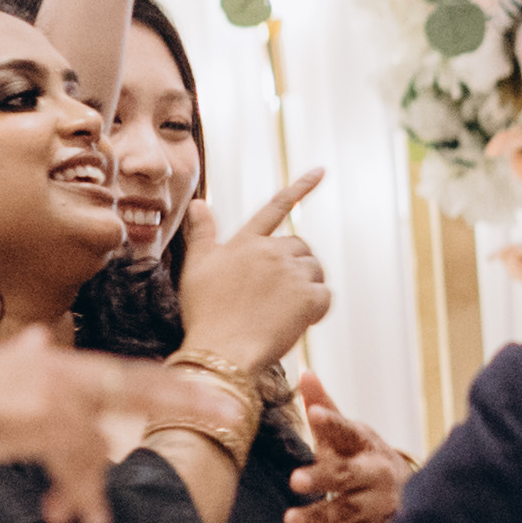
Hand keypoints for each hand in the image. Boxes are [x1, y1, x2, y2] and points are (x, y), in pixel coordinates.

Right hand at [0, 333, 203, 522]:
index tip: (208, 387)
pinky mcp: (25, 425)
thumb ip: (21, 359)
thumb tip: (41, 341)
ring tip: (93, 522)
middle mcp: (52, 373)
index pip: (120, 369)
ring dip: (91, 489)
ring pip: (92, 445)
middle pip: (131, 384)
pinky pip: (65, 465)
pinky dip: (70, 495)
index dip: (167, 379)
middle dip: (181, 398)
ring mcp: (42, 397)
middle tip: (224, 413)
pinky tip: (67, 519)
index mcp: (48, 364)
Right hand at [173, 167, 332, 370]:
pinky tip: (297, 322)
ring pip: (315, 270)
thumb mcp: (196, 268)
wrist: (220, 351)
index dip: (300, 188)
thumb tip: (199, 203)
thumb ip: (202, 233)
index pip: (276, 207)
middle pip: (300, 247)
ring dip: (307, 286)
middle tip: (280, 294)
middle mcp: (270, 251)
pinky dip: (316, 310)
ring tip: (284, 310)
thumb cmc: (204, 313)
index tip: (321, 171)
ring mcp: (290, 273)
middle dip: (296, 266)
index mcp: (246, 241)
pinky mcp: (308, 298)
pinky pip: (325, 296)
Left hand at [280, 368, 415, 522]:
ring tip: (290, 521)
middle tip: (295, 479)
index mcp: (366, 446)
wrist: (415, 497)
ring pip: (345, 513)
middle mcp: (373, 476)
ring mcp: (374, 507)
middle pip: (346, 475)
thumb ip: (326, 408)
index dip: (331, 422)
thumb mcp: (352, 435)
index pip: (348, 432)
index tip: (312, 412)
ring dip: (318, 517)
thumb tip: (304, 371)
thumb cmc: (367, 460)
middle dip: (322, 477)